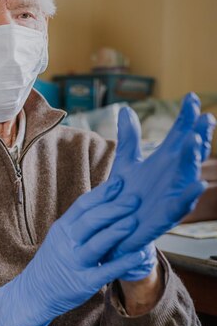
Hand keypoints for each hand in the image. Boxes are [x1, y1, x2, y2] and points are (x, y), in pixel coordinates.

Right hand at [0, 176, 152, 325]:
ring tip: (135, 221)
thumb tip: (105, 201)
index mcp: (62, 228)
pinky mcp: (84, 283)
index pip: (83, 206)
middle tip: (135, 199)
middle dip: (114, 208)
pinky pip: (106, 271)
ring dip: (116, 231)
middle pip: (91, 221)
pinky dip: (123, 262)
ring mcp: (75, 263)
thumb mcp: (60, 237)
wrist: (34, 293)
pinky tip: (138, 254)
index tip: (121, 182)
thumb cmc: (54, 261)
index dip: (102, 193)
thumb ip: (79, 222)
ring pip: (97, 244)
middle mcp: (67, 243)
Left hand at [109, 93, 214, 262]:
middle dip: (199, 134)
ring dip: (193, 156)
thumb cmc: (128, 194)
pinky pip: (183, 203)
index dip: (186, 116)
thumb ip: (129, 138)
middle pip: (190, 149)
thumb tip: (125, 109)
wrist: (120, 227)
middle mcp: (175, 173)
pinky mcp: (169, 212)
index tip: (191, 97)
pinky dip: (190, 194)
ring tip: (196, 139)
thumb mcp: (127, 163)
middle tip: (206, 117)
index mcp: (166, 159)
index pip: (179, 133)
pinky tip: (198, 183)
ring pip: (189, 172)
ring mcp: (175, 191)